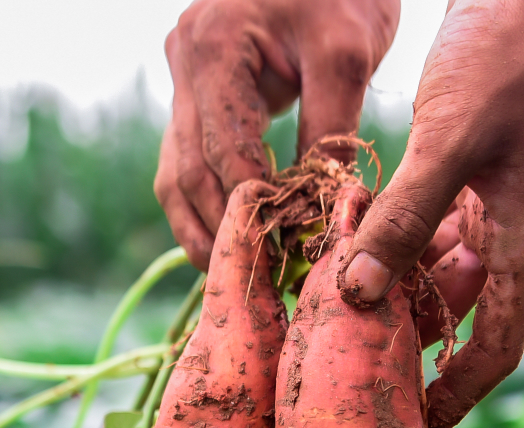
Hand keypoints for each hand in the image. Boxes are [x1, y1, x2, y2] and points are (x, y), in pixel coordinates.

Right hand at [156, 0, 399, 270]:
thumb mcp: (347, 53)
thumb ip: (329, 130)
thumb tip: (321, 209)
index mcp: (213, 49)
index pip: (227, 154)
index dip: (254, 212)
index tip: (286, 258)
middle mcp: (183, 63)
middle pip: (190, 171)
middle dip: (223, 230)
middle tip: (259, 283)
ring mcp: (182, 76)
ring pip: (176, 171)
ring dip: (202, 227)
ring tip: (234, 276)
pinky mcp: (195, 90)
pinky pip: (187, 157)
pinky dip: (205, 201)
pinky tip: (228, 240)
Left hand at [338, 0, 523, 427]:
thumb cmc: (508, 58)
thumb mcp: (450, 140)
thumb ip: (403, 217)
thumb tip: (355, 295)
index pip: (495, 348)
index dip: (455, 394)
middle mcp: (513, 235)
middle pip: (460, 318)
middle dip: (409, 348)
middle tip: (346, 374)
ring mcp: (492, 205)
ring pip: (436, 273)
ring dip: (391, 291)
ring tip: (330, 316)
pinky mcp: (469, 175)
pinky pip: (426, 228)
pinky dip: (389, 240)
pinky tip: (343, 244)